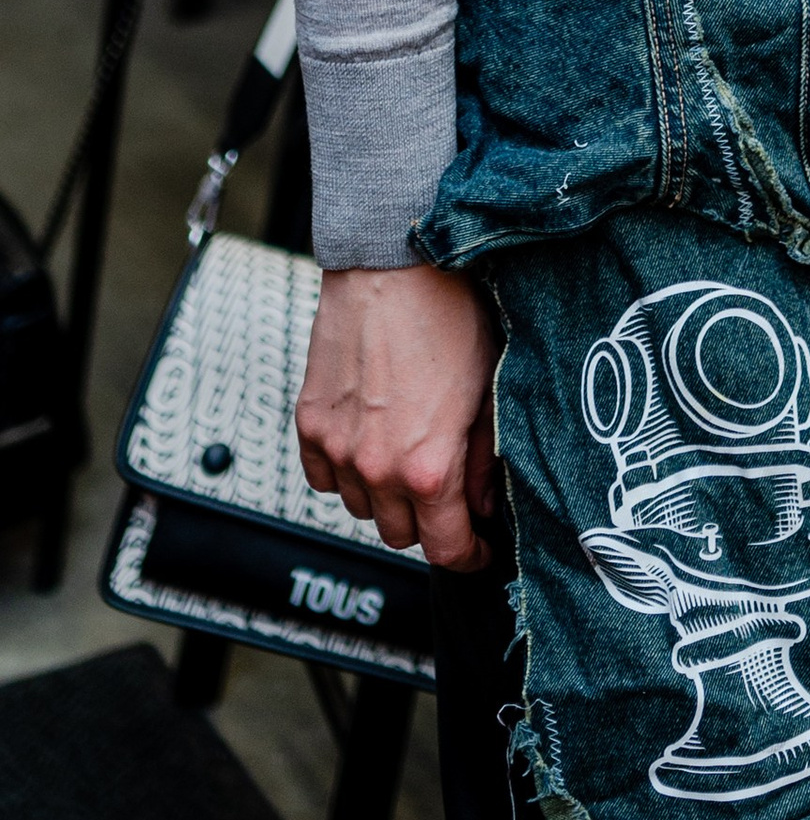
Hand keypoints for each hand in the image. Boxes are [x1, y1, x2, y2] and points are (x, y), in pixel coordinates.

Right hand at [298, 262, 499, 569]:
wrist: (390, 265)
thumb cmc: (446, 312)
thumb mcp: (489, 388)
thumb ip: (486, 458)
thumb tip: (481, 500)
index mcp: (428, 467)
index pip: (444, 549)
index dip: (467, 554)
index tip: (476, 548)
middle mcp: (376, 468)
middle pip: (400, 534)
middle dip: (429, 520)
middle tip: (447, 487)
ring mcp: (337, 449)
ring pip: (361, 508)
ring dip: (386, 495)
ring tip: (409, 450)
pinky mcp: (310, 424)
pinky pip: (325, 478)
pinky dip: (346, 472)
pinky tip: (370, 439)